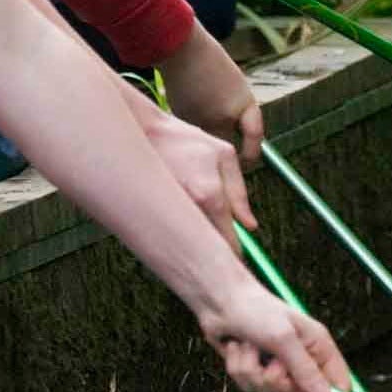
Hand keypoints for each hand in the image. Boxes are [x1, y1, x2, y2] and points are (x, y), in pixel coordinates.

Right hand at [140, 106, 254, 239]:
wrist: (143, 134)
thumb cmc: (182, 141)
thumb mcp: (223, 155)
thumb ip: (239, 191)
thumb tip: (249, 224)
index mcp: (208, 194)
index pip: (228, 239)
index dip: (237, 252)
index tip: (241, 258)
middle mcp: (188, 207)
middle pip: (209, 247)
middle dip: (217, 250)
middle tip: (222, 247)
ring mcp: (168, 214)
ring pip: (191, 242)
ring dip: (199, 240)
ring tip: (198, 223)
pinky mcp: (153, 216)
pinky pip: (174, 233)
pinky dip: (182, 231)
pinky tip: (181, 215)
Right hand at [155, 28, 262, 161]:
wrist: (182, 48)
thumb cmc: (208, 60)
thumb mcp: (232, 84)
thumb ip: (233, 109)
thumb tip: (230, 135)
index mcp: (243, 103)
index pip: (254, 136)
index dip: (252, 153)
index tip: (248, 160)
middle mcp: (225, 116)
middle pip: (226, 146)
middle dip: (223, 152)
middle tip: (218, 154)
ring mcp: (202, 121)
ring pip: (205, 142)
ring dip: (202, 139)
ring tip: (196, 113)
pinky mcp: (181, 121)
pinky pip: (189, 134)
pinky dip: (187, 129)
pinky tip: (183, 107)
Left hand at [198, 280, 348, 391]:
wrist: (220, 301)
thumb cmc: (256, 310)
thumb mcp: (284, 338)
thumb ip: (305, 369)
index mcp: (317, 346)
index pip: (338, 383)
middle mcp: (300, 359)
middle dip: (281, 384)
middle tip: (273, 364)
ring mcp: (276, 366)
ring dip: (254, 372)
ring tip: (251, 347)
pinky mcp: (254, 369)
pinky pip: (249, 386)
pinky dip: (239, 368)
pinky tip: (238, 348)